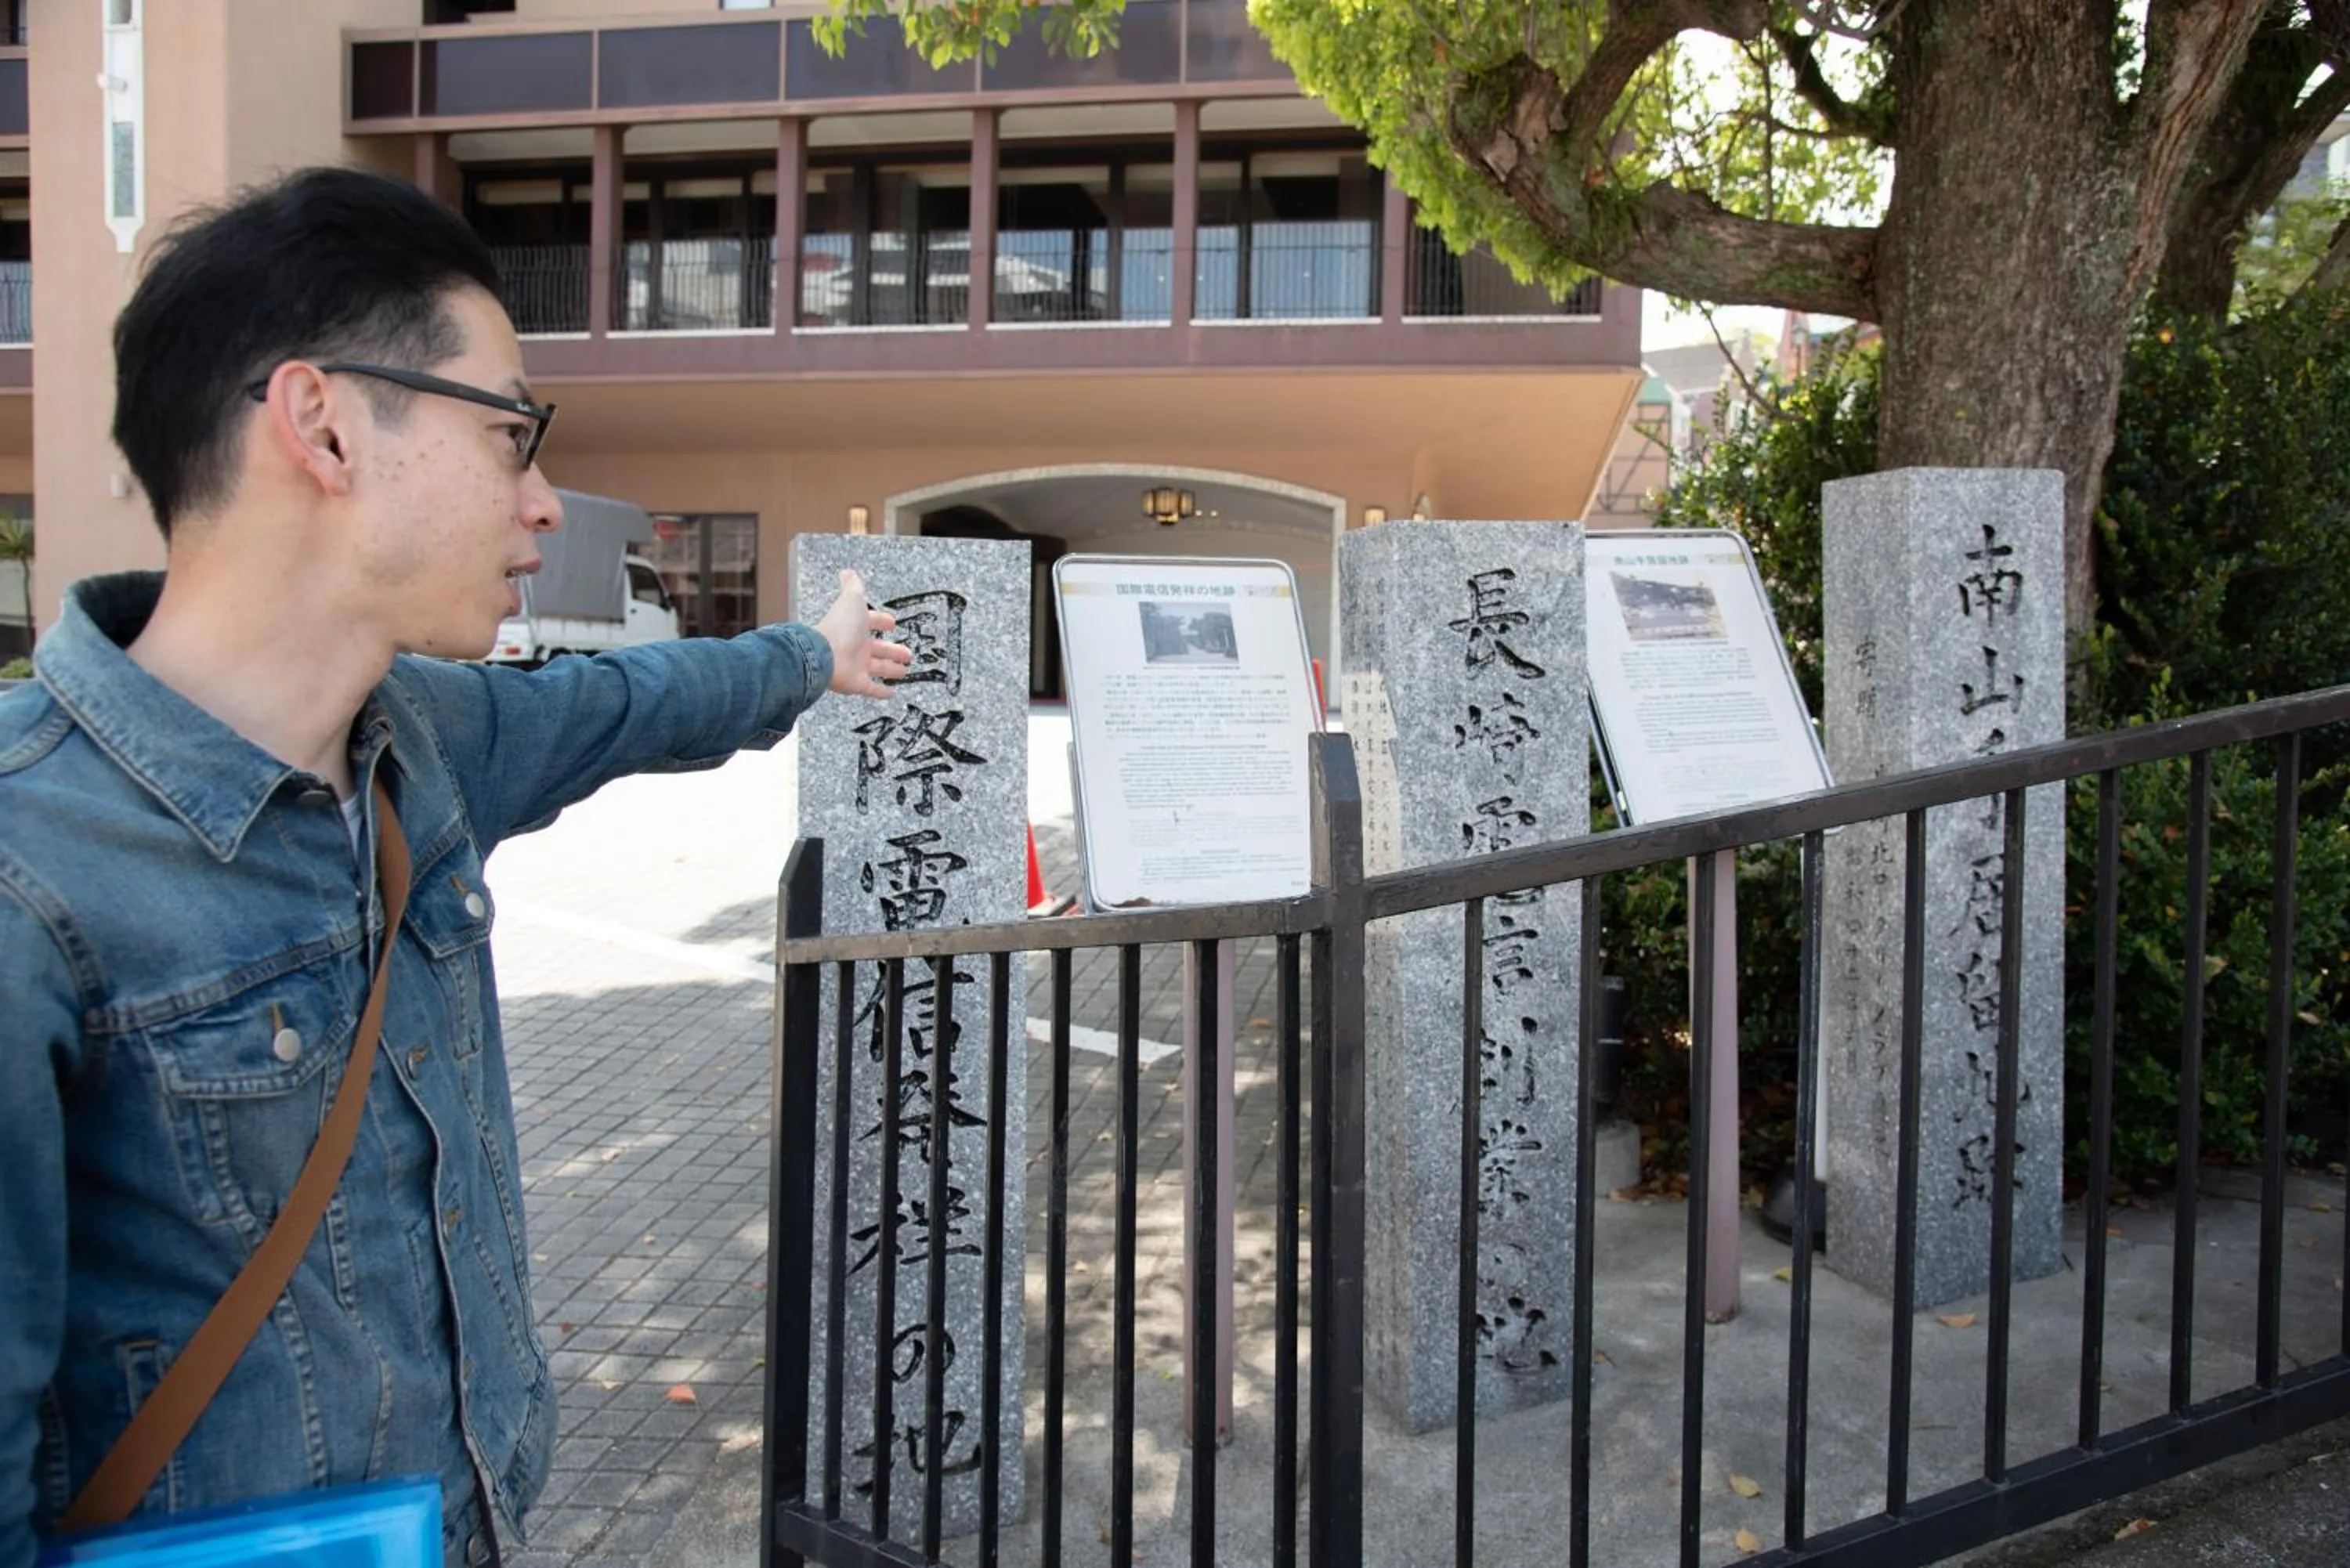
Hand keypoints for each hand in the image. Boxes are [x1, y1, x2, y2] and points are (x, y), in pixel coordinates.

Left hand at [816, 569, 912, 698]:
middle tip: (907, 653)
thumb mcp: (851, 601)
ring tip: (905, 671)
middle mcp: (856, 646)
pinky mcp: (856, 684)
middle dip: (893, 650)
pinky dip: (882, 691)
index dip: (882, 622)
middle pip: (878, 649)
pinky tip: (893, 692)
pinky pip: (871, 688)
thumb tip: (848, 572)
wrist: (824, 654)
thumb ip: (853, 587)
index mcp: (855, 627)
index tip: (892, 623)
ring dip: (891, 669)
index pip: (871, 623)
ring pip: (878, 668)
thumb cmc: (839, 627)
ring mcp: (856, 666)